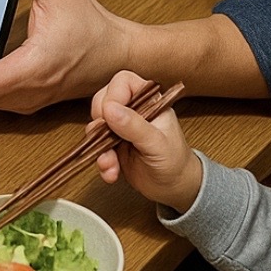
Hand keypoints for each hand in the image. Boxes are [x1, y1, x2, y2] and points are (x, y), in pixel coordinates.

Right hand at [92, 70, 201, 212]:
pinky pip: (95, 146)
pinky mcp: (111, 145)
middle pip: (103, 100)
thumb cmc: (175, 162)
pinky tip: (111, 172)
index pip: (123, 82)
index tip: (110, 116)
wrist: (174, 188)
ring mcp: (120, 127)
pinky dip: (101, 161)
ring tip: (111, 164)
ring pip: (95, 125)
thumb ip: (134, 126)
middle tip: (107, 138)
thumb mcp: (157, 144)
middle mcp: (133, 110)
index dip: (113, 96)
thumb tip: (109, 109)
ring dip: (99, 148)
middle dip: (100, 123)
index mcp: (149, 101)